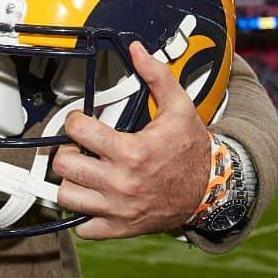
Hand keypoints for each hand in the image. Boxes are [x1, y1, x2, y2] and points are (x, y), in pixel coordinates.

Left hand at [52, 41, 211, 240]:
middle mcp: (121, 183)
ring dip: (70, 181)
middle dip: (68, 150)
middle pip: (64, 163)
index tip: (83, 121)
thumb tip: (137, 49)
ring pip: (65, 196)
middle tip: (80, 147)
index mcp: (131, 151)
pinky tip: (89, 197)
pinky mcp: (119, 229)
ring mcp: (118, 209)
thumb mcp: (179, 108)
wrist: (213, 192)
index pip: (77, 130)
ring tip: (82, 170)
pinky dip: (80, 214)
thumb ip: (156, 76)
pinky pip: (82, 227)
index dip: (75, 120)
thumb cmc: (191, 149)